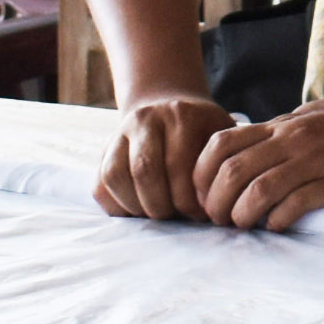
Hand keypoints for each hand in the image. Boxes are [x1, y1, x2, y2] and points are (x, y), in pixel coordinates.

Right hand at [97, 95, 235, 220]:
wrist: (169, 106)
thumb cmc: (203, 131)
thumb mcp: (221, 136)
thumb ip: (223, 164)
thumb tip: (216, 206)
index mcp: (180, 114)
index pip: (177, 165)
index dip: (187, 199)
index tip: (199, 214)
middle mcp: (146, 118)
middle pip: (144, 171)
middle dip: (161, 205)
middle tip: (175, 218)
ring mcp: (120, 131)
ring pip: (115, 176)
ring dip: (136, 206)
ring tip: (157, 215)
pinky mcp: (104, 149)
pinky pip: (100, 184)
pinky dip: (117, 206)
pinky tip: (140, 211)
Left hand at [192, 91, 323, 230]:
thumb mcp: (315, 115)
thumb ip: (284, 132)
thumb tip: (253, 149)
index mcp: (285, 125)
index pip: (223, 143)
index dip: (202, 173)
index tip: (204, 195)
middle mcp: (295, 140)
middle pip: (232, 170)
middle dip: (216, 202)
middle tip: (219, 221)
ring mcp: (317, 161)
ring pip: (258, 189)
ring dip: (242, 215)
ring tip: (245, 226)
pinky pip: (296, 205)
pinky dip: (278, 221)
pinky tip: (278, 227)